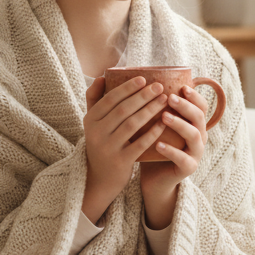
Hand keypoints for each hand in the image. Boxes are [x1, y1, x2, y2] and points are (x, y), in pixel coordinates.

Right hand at [81, 76, 168, 222]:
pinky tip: (163, 123)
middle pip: (123, 110)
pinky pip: (140, 144)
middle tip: (159, 86)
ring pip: (132, 125)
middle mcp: (96, 133)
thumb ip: (94, 99)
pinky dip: (152, 132)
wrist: (99, 178)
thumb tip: (101, 76)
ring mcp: (108, 148)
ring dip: (150, 110)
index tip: (144, 78)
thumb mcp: (92, 123)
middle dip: (143, 96)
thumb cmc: (100, 143)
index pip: (110, 99)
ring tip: (164, 100)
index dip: (127, 88)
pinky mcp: (121, 161)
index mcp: (90, 120)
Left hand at [140, 85, 210, 228]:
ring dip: (179, 124)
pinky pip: (183, 158)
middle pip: (199, 116)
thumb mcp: (152, 124)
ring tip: (163, 117)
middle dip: (186, 106)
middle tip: (169, 98)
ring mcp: (195, 153)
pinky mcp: (188, 168)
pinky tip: (158, 144)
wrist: (154, 178)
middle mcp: (199, 135)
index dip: (194, 95)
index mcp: (193, 123)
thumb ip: (150, 106)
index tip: (181, 86)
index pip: (201, 105)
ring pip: (194, 135)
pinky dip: (171, 151)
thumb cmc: (151, 146)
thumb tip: (134, 81)